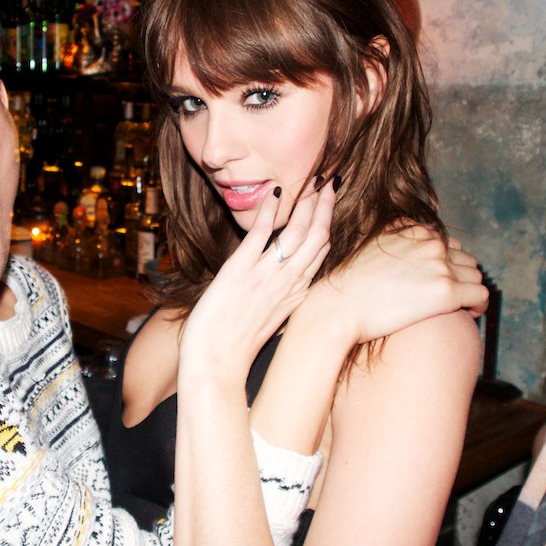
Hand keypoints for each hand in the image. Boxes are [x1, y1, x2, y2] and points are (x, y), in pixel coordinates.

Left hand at [179, 178, 335, 384]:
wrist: (216, 365)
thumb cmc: (236, 349)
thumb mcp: (269, 323)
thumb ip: (280, 302)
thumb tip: (282, 292)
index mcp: (297, 296)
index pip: (321, 253)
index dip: (327, 225)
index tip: (329, 205)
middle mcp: (287, 284)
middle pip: (318, 237)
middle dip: (325, 206)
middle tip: (329, 181)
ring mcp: (266, 276)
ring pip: (297, 232)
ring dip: (306, 203)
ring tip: (312, 181)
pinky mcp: (241, 271)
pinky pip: (261, 235)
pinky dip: (268, 212)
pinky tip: (273, 194)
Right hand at [305, 224, 488, 347]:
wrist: (338, 307)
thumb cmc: (348, 284)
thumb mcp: (369, 245)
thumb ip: (392, 235)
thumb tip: (402, 232)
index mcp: (413, 229)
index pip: (446, 242)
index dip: (445, 263)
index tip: (439, 279)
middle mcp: (430, 243)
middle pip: (464, 258)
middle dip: (459, 275)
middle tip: (449, 296)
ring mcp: (439, 266)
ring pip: (475, 275)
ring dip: (469, 290)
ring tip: (459, 307)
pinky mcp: (446, 292)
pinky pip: (480, 295)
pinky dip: (478, 305)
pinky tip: (469, 313)